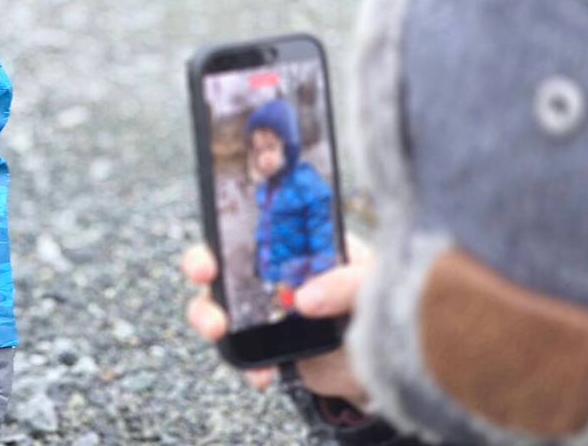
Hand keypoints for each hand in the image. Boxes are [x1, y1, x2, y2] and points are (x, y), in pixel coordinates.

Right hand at [182, 236, 371, 408]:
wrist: (385, 363)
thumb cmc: (383, 304)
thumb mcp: (374, 285)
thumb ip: (347, 282)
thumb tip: (304, 299)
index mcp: (298, 240)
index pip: (259, 217)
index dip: (233, 213)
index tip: (222, 220)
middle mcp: (272, 268)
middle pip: (223, 256)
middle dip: (202, 260)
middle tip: (204, 271)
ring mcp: (263, 306)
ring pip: (218, 302)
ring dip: (207, 313)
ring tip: (217, 329)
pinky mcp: (264, 343)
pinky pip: (239, 349)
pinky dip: (245, 364)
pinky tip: (262, 374)